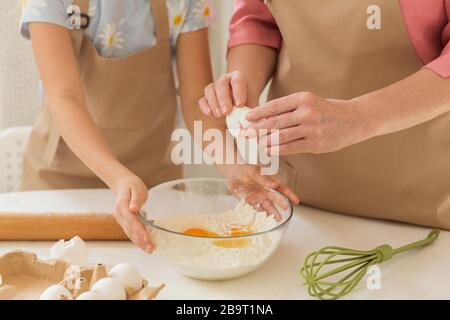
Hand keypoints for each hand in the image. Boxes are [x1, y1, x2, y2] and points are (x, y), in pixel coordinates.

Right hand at [112, 174, 152, 252]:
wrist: (123, 184)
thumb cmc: (131, 185)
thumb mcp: (136, 188)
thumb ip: (136, 199)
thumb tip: (133, 209)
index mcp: (122, 206)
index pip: (131, 220)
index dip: (139, 230)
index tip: (147, 238)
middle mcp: (120, 215)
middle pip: (130, 230)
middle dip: (141, 240)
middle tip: (151, 248)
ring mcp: (121, 219)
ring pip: (130, 234)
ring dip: (140, 243)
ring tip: (150, 250)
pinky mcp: (125, 222)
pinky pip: (131, 232)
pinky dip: (138, 240)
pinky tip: (145, 246)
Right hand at [198, 71, 257, 117]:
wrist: (240, 104)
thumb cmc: (248, 104)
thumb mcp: (253, 106)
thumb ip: (252, 111)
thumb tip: (252, 121)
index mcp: (238, 78)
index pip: (237, 81)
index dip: (238, 92)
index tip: (240, 105)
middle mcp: (225, 79)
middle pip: (221, 84)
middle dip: (224, 98)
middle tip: (227, 111)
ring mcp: (214, 87)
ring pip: (210, 90)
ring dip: (214, 103)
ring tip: (219, 115)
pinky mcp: (207, 97)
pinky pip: (202, 99)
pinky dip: (205, 106)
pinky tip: (209, 114)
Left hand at [218, 163, 299, 218]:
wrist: (231, 172)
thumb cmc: (244, 168)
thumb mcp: (254, 171)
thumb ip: (264, 179)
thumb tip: (275, 184)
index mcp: (269, 182)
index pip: (281, 189)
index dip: (289, 195)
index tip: (296, 201)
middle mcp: (264, 190)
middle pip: (275, 199)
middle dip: (281, 205)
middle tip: (286, 211)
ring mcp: (257, 196)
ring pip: (266, 206)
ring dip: (271, 212)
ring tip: (276, 218)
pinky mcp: (249, 201)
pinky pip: (255, 208)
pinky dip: (258, 212)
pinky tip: (262, 216)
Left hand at [243, 92, 368, 154]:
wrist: (354, 120)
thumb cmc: (327, 110)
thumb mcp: (309, 102)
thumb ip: (289, 109)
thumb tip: (264, 117)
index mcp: (303, 98)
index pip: (275, 106)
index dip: (258, 113)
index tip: (246, 118)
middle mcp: (306, 112)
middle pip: (275, 122)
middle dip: (257, 129)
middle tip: (244, 133)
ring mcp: (311, 129)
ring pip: (281, 136)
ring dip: (264, 141)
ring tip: (254, 143)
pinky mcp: (315, 143)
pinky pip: (291, 148)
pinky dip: (277, 149)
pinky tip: (268, 150)